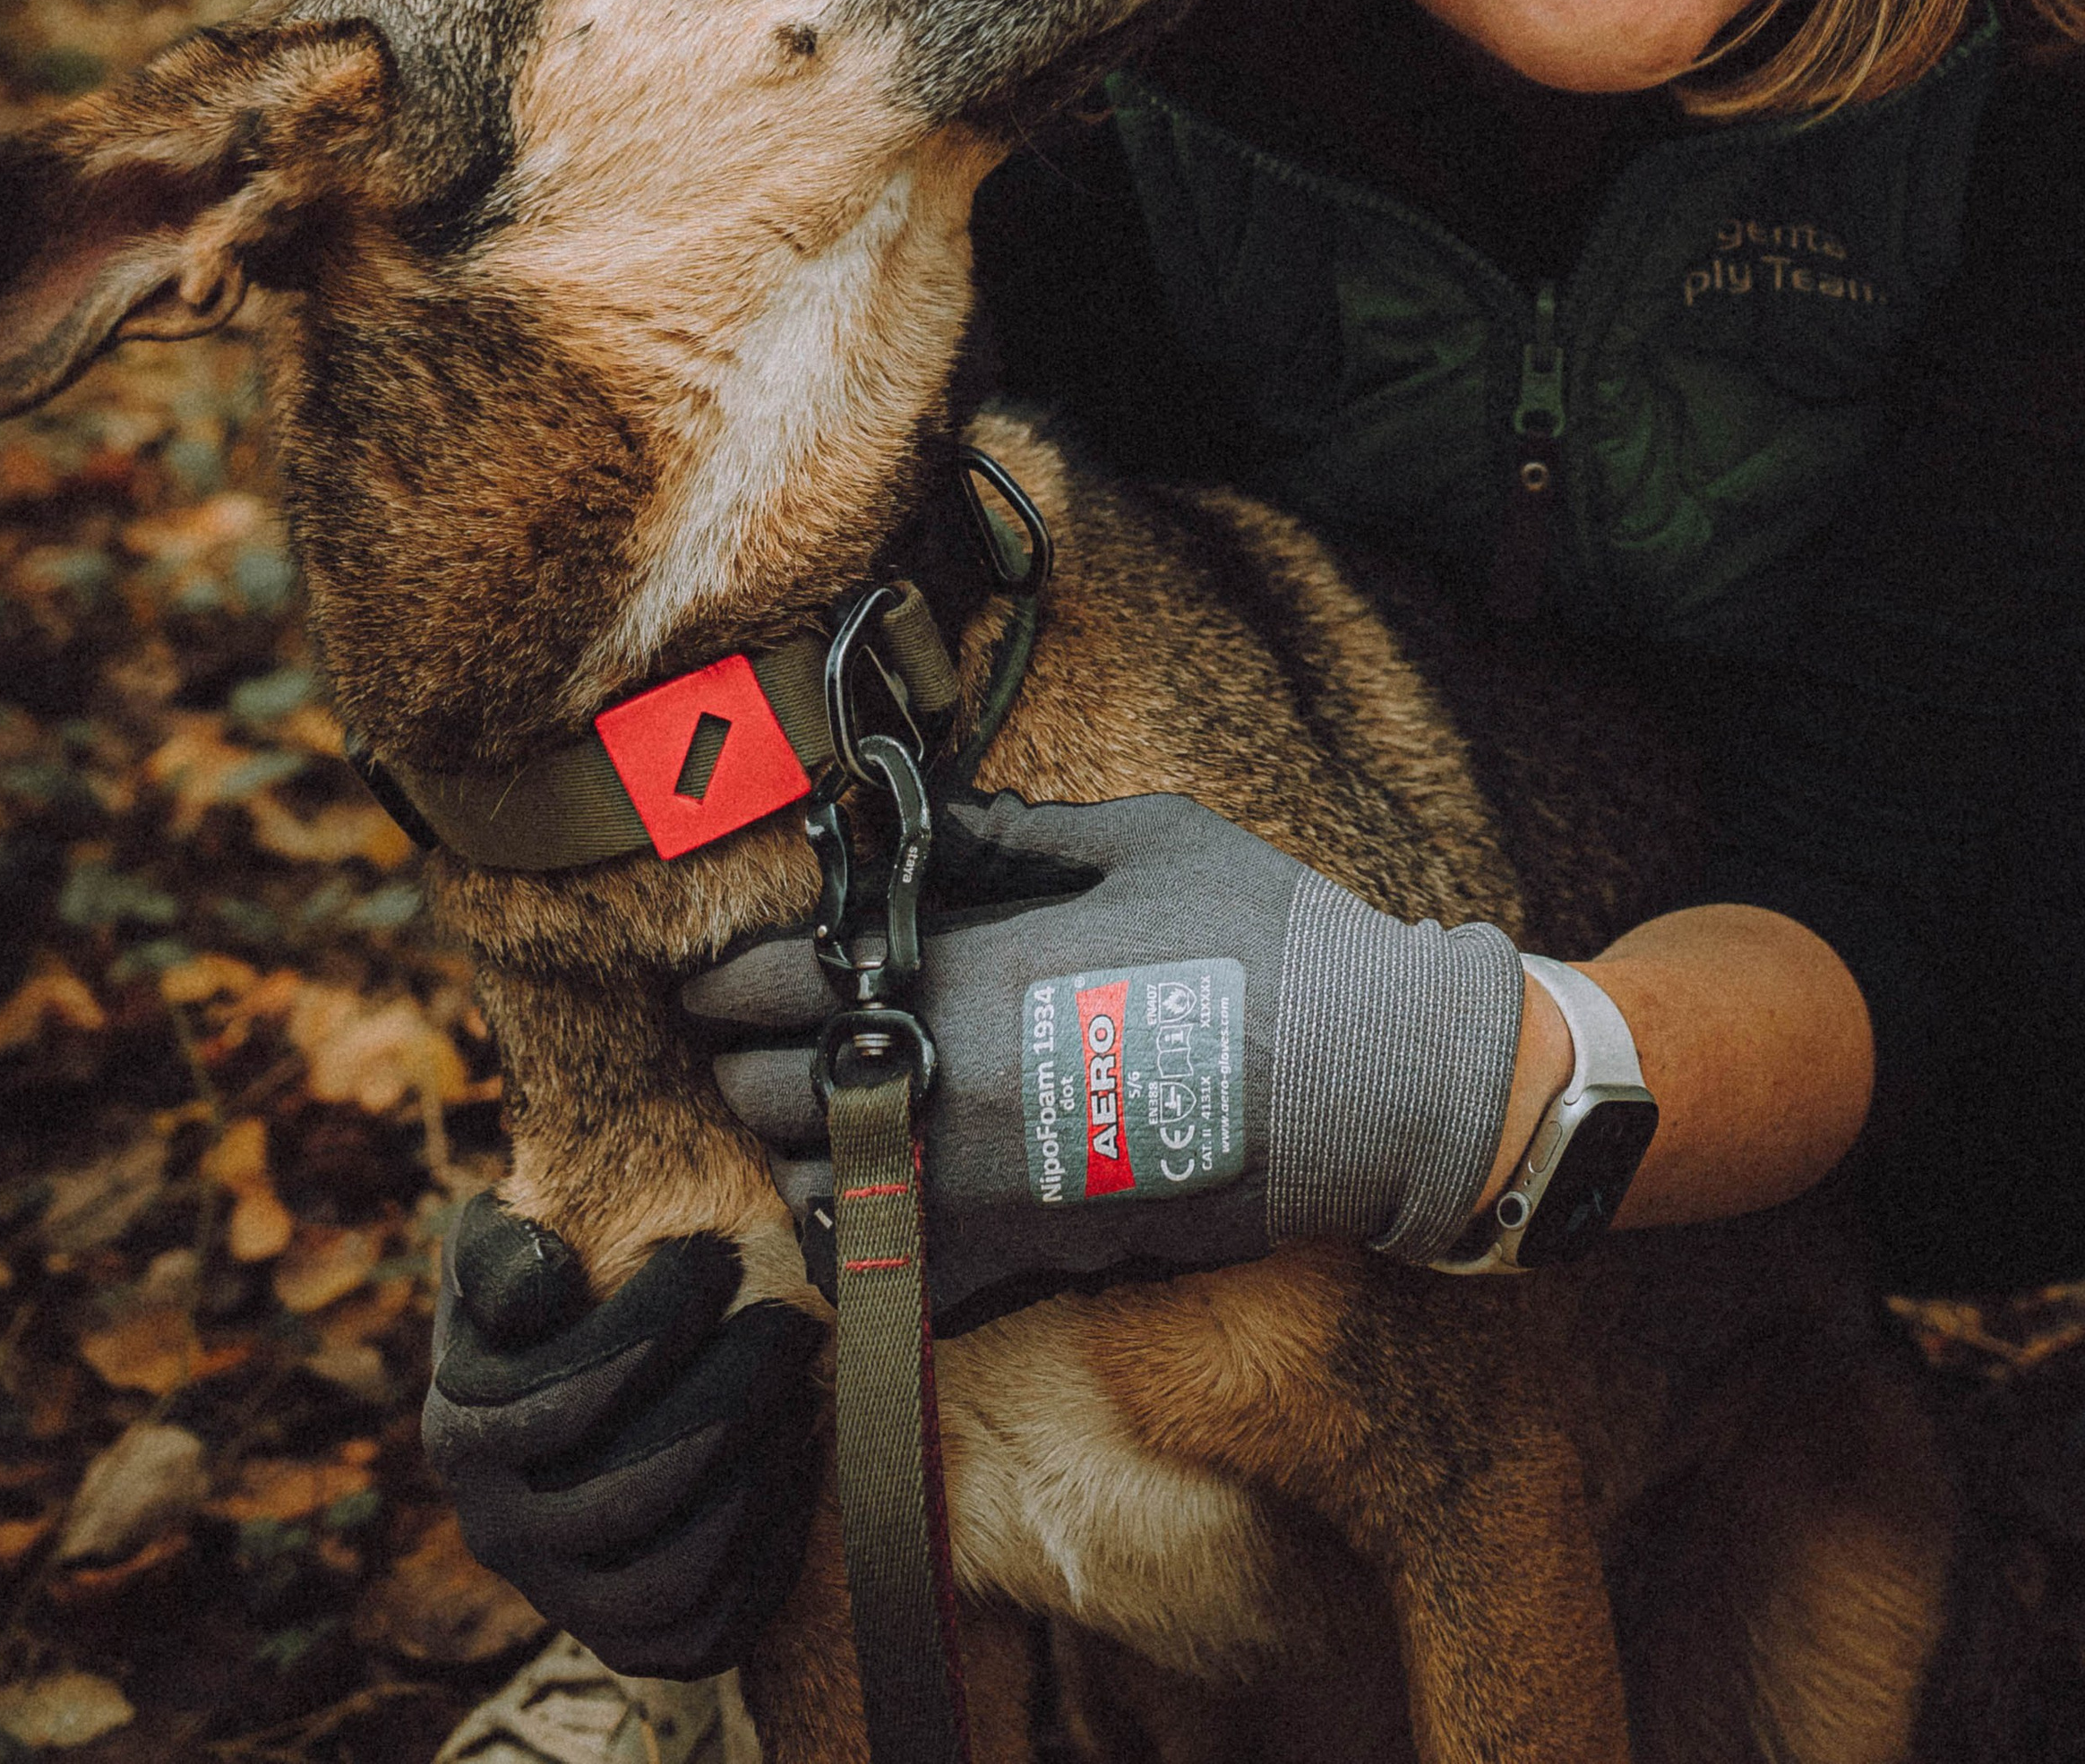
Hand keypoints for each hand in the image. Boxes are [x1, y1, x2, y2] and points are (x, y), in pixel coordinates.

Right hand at [422, 1191, 823, 1678]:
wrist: (578, 1369)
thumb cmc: (552, 1285)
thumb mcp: (503, 1243)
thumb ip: (502, 1253)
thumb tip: (541, 1296)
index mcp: (463, 1432)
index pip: (567, 1399)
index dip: (654, 1327)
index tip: (716, 1256)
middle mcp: (500, 1532)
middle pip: (628, 1494)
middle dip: (730, 1397)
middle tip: (792, 1320)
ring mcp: (562, 1598)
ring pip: (670, 1577)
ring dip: (754, 1479)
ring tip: (800, 1391)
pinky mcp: (630, 1640)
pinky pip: (706, 1630)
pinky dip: (765, 1554)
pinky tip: (796, 1461)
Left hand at [680, 788, 1524, 1322]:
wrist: (1365, 1081)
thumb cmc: (1262, 940)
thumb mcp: (1140, 841)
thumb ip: (1011, 833)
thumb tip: (923, 813)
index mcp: (964, 974)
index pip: (773, 988)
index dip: (727, 979)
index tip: (718, 975)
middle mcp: (946, 1091)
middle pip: (766, 1091)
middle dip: (749, 1056)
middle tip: (757, 1031)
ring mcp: (977, 1193)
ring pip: (810, 1187)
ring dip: (798, 1144)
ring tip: (820, 1105)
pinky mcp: (1022, 1261)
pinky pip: (886, 1271)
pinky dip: (860, 1234)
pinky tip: (879, 1191)